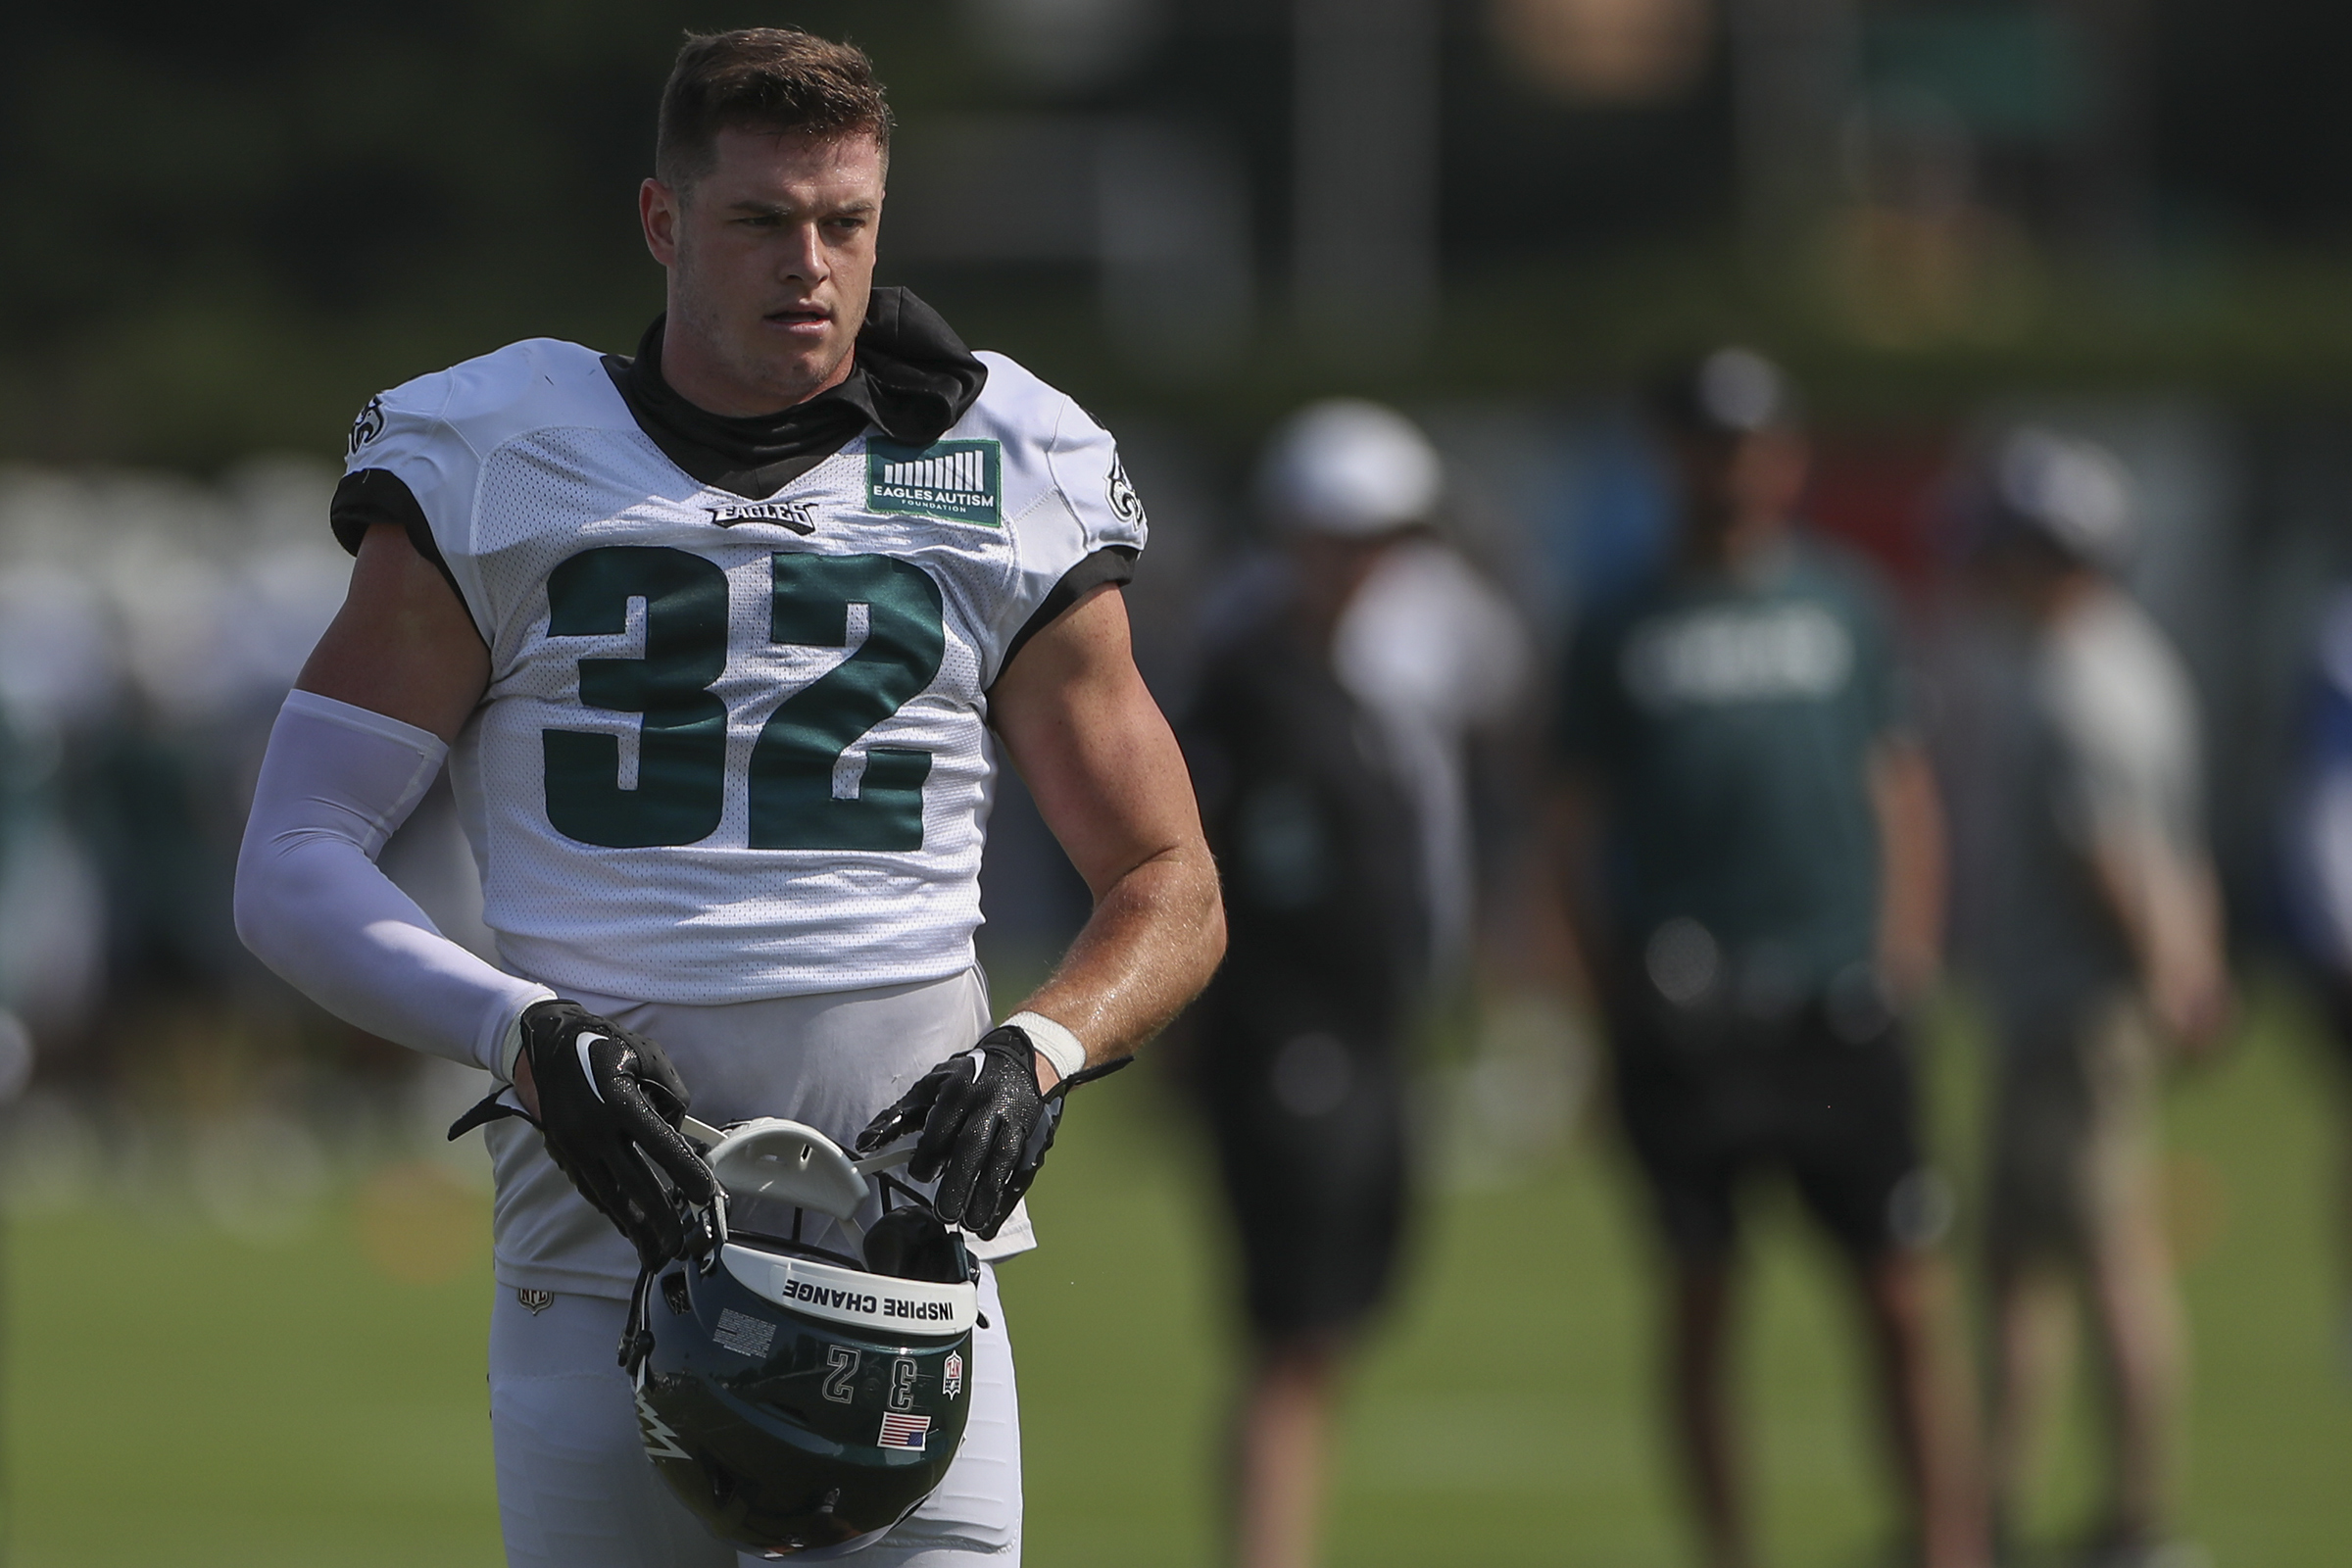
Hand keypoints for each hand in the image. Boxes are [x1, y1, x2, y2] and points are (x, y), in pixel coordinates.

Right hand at [516, 1000, 716, 1267]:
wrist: (543, 1044)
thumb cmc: (602, 1045)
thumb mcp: (647, 1054)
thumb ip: (671, 1093)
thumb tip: (679, 1131)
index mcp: (618, 1102)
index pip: (660, 1145)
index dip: (686, 1174)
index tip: (707, 1198)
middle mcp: (593, 1129)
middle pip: (633, 1183)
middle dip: (660, 1218)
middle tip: (683, 1246)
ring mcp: (573, 1145)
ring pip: (608, 1195)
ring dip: (634, 1227)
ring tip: (656, 1253)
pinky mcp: (562, 1153)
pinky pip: (591, 1189)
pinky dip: (612, 1211)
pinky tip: (629, 1229)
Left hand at [856, 1025, 1061, 1240]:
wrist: (1022, 1061)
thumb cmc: (967, 1080)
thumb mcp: (929, 1088)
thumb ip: (897, 1117)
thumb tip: (865, 1143)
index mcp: (959, 1091)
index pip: (941, 1128)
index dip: (928, 1157)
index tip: (920, 1175)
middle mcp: (990, 1104)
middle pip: (973, 1145)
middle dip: (960, 1182)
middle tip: (946, 1214)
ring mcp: (1017, 1121)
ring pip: (1003, 1160)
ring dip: (987, 1196)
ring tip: (970, 1224)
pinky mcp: (1034, 1138)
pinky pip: (1021, 1171)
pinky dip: (1007, 1200)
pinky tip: (991, 1222)